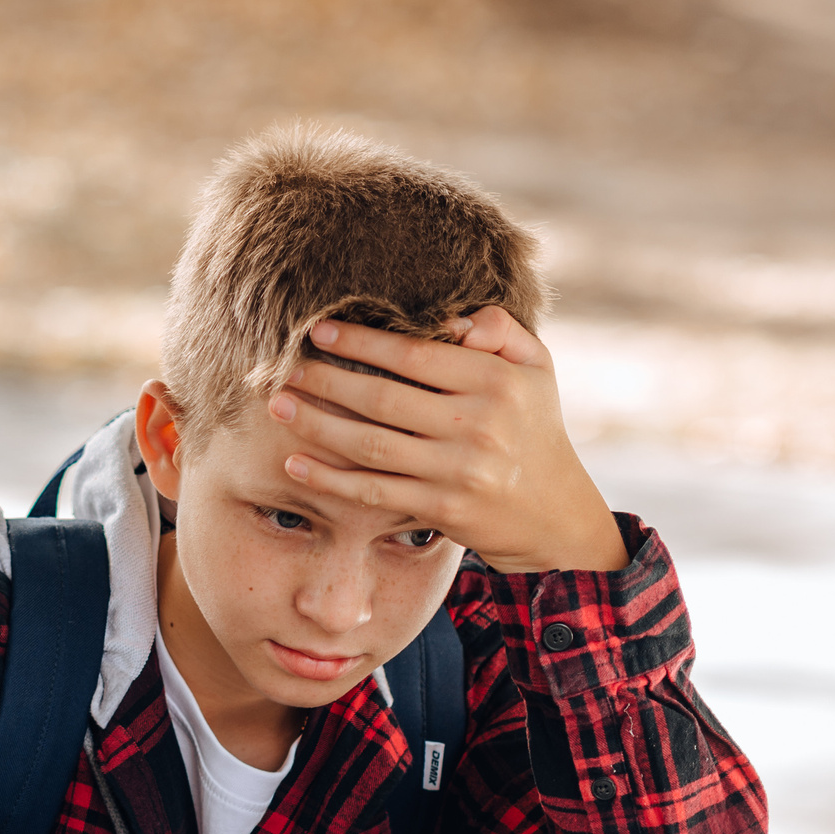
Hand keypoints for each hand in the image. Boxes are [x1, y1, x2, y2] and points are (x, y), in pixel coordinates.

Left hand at [270, 309, 628, 574]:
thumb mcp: (537, 368)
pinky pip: (374, 491)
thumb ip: (501, 329)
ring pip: (370, 445)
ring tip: (277, 406)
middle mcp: (477, 425)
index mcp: (496, 381)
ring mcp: (458, 471)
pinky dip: (330, 479)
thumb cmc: (536, 429)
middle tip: (283, 366)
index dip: (361, 342)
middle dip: (325, 380)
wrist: (556, 516)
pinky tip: (296, 464)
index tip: (318, 329)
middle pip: (382, 398)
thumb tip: (454, 317)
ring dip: (316, 425)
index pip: (414, 354)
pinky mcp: (443, 509)